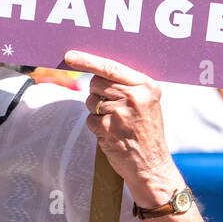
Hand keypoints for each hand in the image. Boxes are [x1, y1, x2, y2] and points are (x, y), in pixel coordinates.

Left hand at [62, 50, 179, 206]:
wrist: (152, 165)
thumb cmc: (147, 131)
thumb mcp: (148, 102)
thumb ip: (128, 84)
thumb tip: (96, 69)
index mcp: (146, 86)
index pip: (111, 67)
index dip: (88, 60)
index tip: (70, 56)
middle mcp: (134, 96)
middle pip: (96, 82)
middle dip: (98, 93)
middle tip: (113, 108)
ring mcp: (120, 113)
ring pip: (91, 101)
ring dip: (98, 111)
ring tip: (117, 123)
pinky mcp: (108, 129)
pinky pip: (90, 119)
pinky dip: (97, 126)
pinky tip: (112, 134)